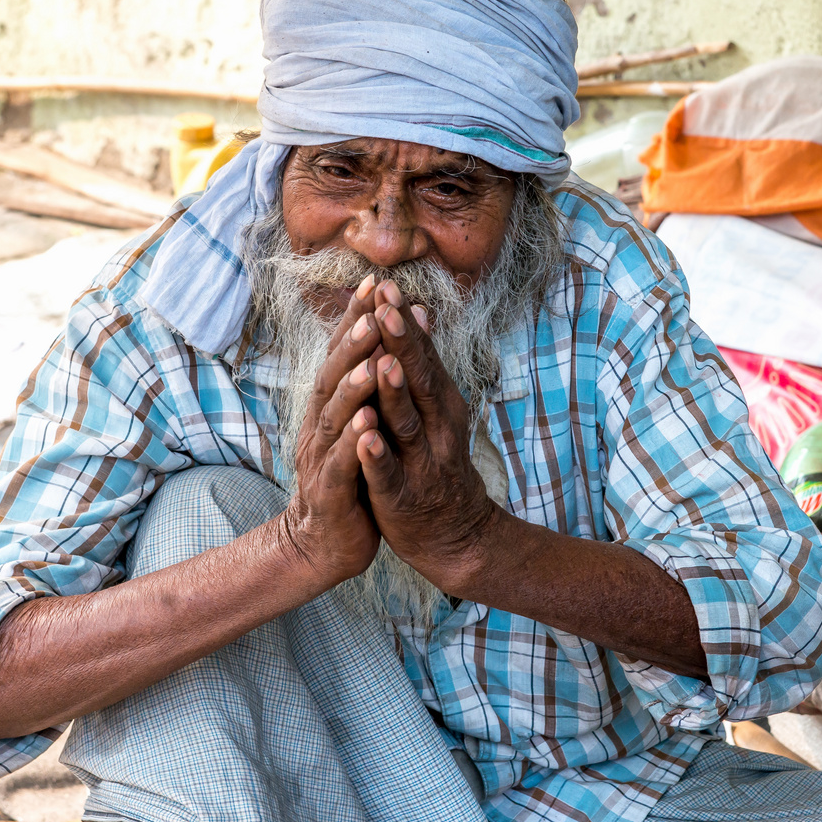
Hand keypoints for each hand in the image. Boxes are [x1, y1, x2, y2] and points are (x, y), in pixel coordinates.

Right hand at [278, 274, 385, 584]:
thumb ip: (365, 386)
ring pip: (335, 416)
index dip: (353, 319)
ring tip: (371, 359)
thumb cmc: (348, 478)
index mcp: (329, 408)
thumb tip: (381, 339)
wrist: (323, 543)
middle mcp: (319, 426)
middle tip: (373, 308)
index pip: (340, 355)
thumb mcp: (356, 425)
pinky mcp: (331, 492)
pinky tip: (367, 423)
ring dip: (352, 386)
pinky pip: (342, 463)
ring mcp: (321, 458)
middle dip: (353, 342)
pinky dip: (354, 442)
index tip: (373, 283)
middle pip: (332, 376)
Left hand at [351, 281, 502, 591]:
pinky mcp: (401, 496)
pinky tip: (366, 439)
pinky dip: (378, 455)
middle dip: (402, 345)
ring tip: (382, 364)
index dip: (403, 324)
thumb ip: (424, 363)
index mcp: (438, 403)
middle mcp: (435, 427)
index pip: (421, 356)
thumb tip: (419, 309)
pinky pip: (388, 474)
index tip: (386, 287)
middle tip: (387, 309)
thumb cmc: (436, 461)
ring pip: (405, 423)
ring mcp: (420, 462)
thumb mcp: (435, 407)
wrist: (455, 534)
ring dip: (394, 393)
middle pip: (418, 381)